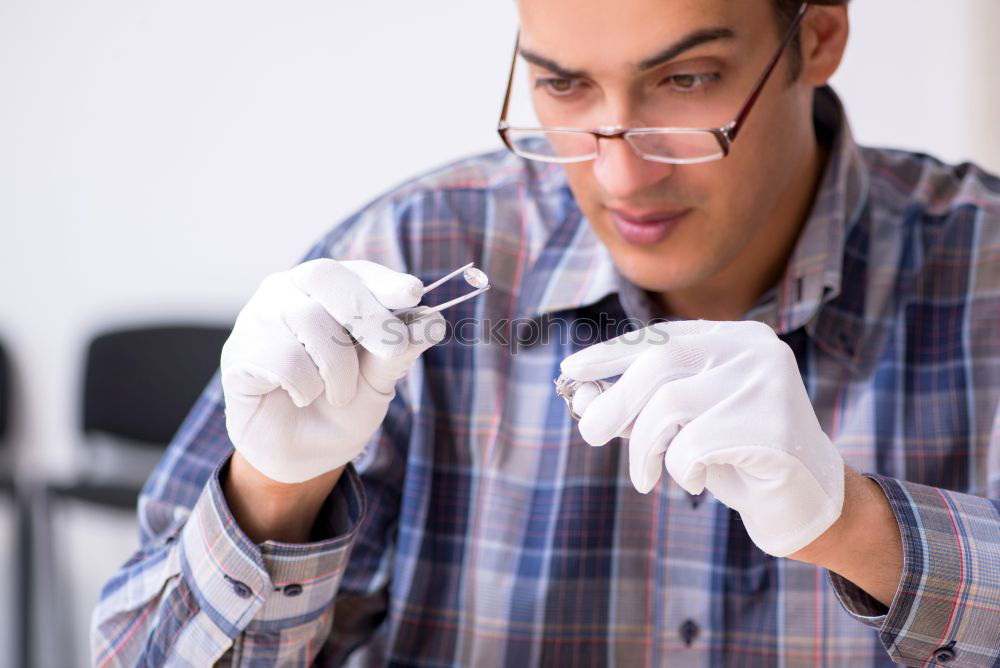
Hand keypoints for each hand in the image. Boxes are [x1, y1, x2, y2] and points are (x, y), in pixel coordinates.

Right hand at [220, 259, 444, 483]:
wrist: (301, 456)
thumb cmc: (339, 409)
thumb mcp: (379, 381)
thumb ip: (399, 350)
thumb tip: (433, 320)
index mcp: (327, 291)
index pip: (355, 271)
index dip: (384, 280)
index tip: (413, 292)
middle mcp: (289, 292)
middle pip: (326, 278)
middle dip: (368, 314)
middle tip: (393, 349)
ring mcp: (259, 317)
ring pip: (309, 320)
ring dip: (339, 368)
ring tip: (336, 393)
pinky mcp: (239, 351)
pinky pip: (284, 358)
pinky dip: (306, 386)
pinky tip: (299, 396)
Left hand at [559, 320, 844, 556]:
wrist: (805, 506)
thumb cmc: (736, 458)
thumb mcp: (681, 426)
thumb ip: (638, 407)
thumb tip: (583, 399)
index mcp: (735, 338)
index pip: (661, 336)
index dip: (611, 354)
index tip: (570, 370)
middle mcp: (755, 349)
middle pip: (659, 363)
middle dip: (614, 401)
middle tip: (587, 433)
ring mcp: (767, 383)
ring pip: (670, 405)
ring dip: (642, 448)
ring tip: (644, 476)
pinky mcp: (773, 426)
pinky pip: (694, 445)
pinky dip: (680, 469)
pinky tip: (697, 480)